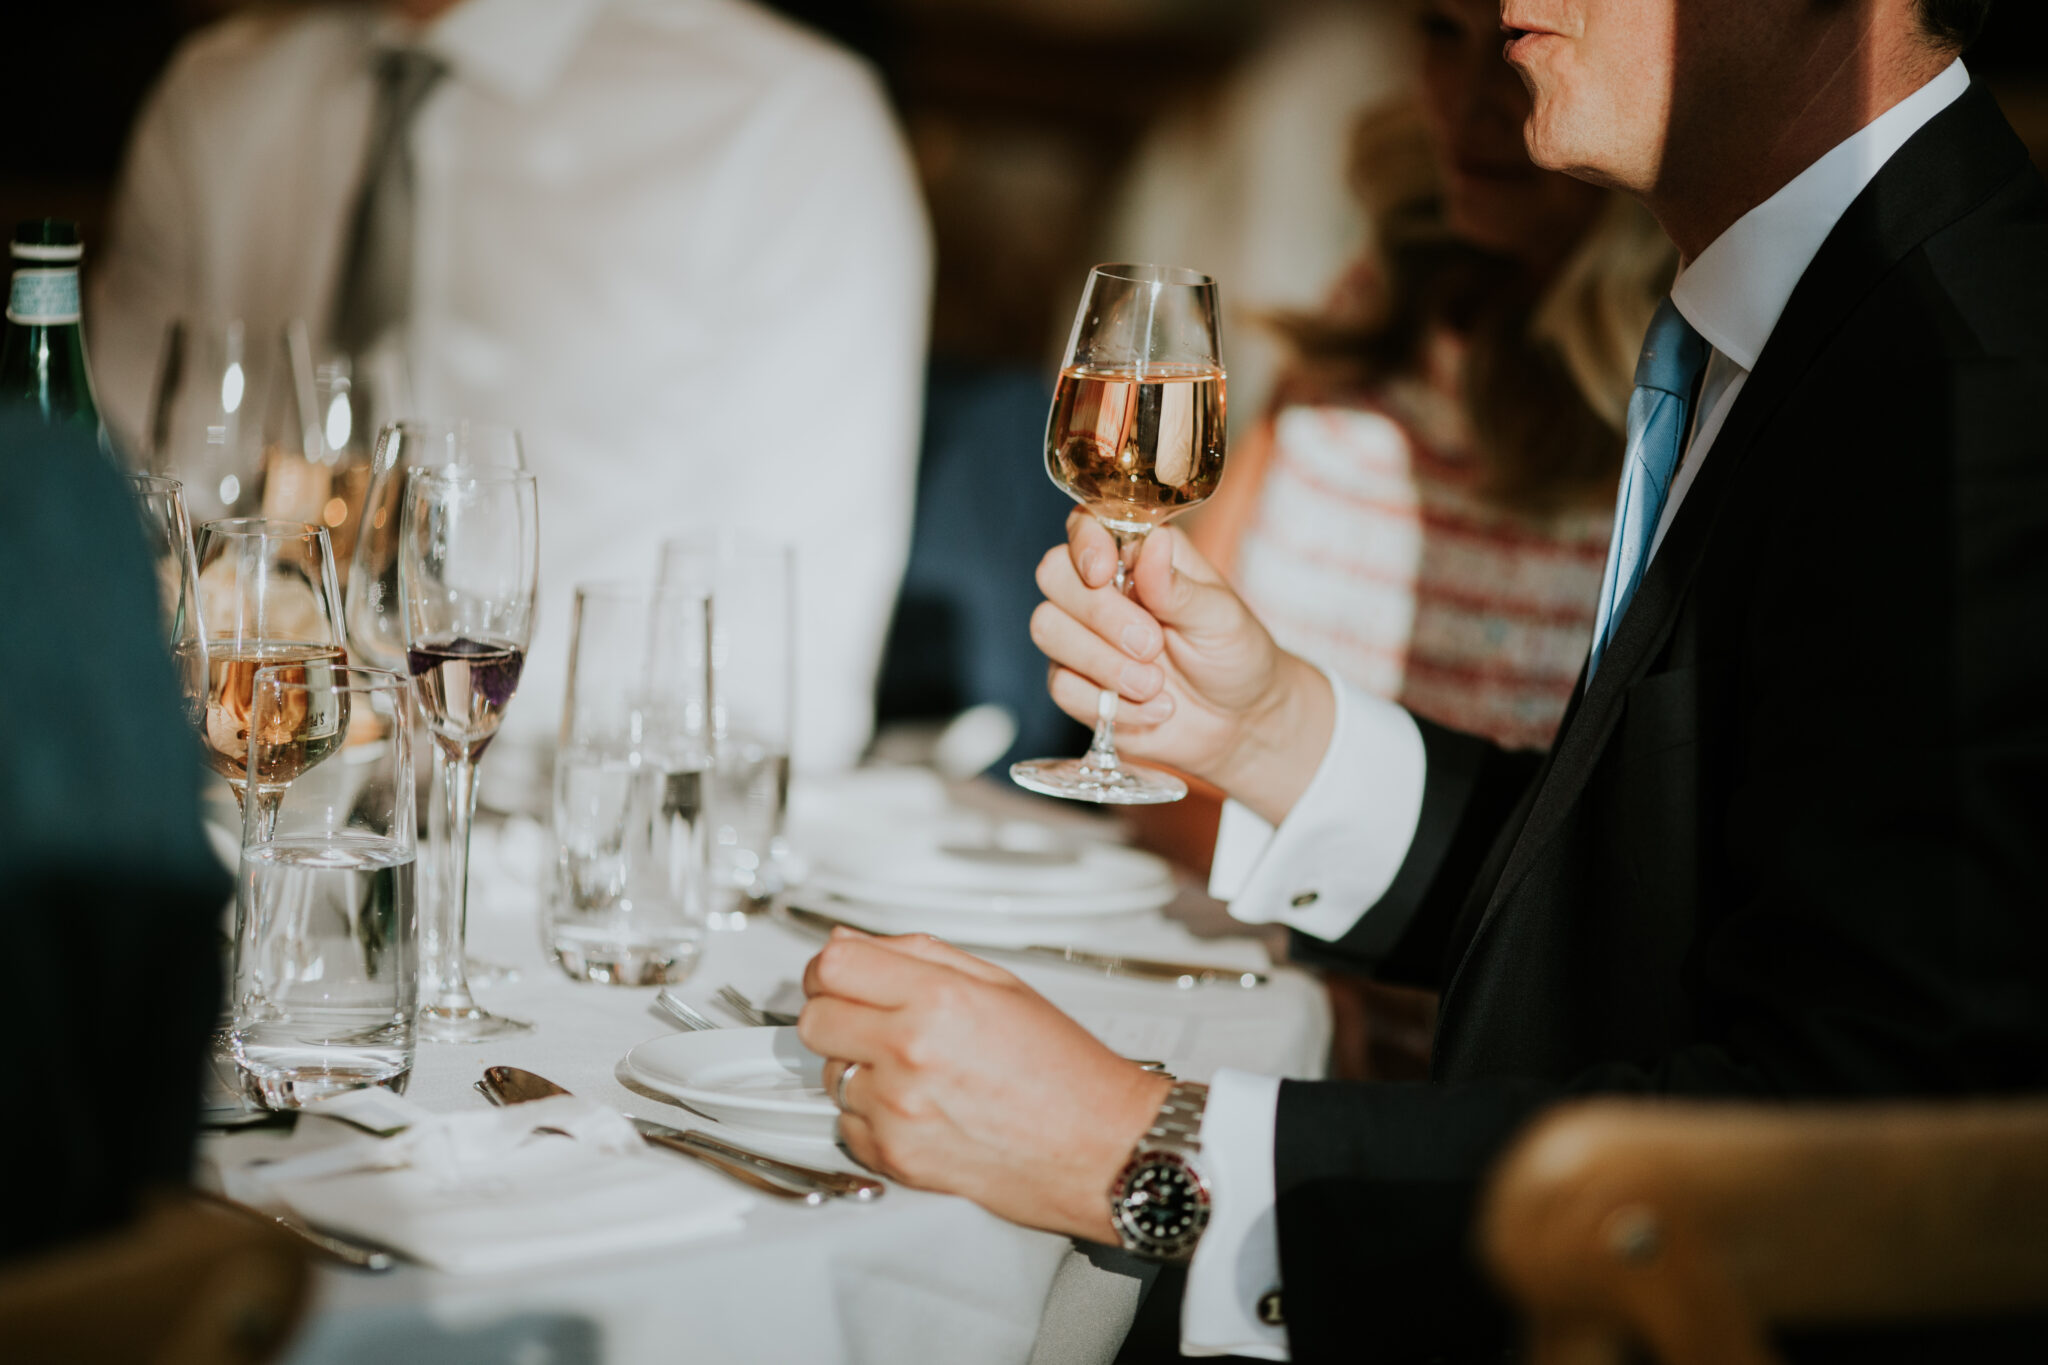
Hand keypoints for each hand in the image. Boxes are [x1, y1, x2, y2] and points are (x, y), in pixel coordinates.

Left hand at [799, 927, 1169, 1241]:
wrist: (1102, 1149)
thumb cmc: (1067, 1073)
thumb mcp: (1000, 985)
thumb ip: (916, 955)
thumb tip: (851, 940)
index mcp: (939, 999)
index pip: (832, 964)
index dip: (830, 967)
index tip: (841, 976)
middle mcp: (911, 1052)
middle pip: (814, 1019)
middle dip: (836, 1013)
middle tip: (873, 1020)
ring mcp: (898, 1109)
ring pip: (827, 1074)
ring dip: (857, 1068)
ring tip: (914, 1070)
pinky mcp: (895, 1158)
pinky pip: (846, 1125)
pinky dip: (870, 1116)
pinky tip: (917, 1107)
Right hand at [1031, 512, 1333, 824]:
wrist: (1236, 720)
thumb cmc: (1232, 653)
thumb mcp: (1220, 616)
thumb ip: (1178, 586)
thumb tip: (1152, 544)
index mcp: (1136, 556)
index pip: (1086, 526)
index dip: (1084, 543)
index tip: (1102, 572)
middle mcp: (1100, 590)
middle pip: (1053, 574)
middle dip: (1098, 612)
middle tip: (1151, 644)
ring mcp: (1081, 637)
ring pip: (1047, 628)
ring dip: (1101, 662)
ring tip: (1155, 684)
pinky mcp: (1076, 685)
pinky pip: (1062, 687)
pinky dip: (1110, 704)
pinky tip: (1154, 709)